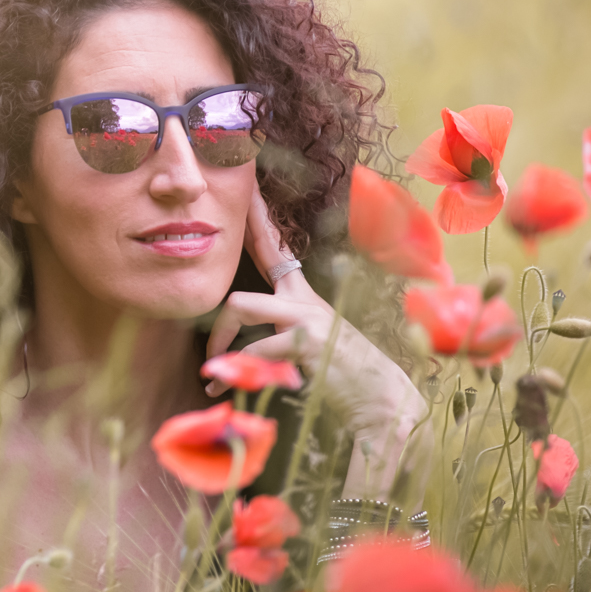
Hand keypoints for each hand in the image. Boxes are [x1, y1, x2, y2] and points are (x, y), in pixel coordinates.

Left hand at [203, 189, 429, 496]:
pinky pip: (253, 349)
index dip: (260, 221)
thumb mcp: (310, 346)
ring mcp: (305, 316)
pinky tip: (220, 389)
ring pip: (239, 305)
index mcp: (305, 298)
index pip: (277, 250)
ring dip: (219, 342)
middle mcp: (304, 300)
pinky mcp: (305, 339)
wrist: (381, 400)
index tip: (247, 191)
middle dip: (226, 293)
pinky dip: (231, 372)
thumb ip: (279, 335)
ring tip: (212, 371)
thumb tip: (237, 342)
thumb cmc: (345, 377)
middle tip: (209, 324)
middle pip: (253, 272)